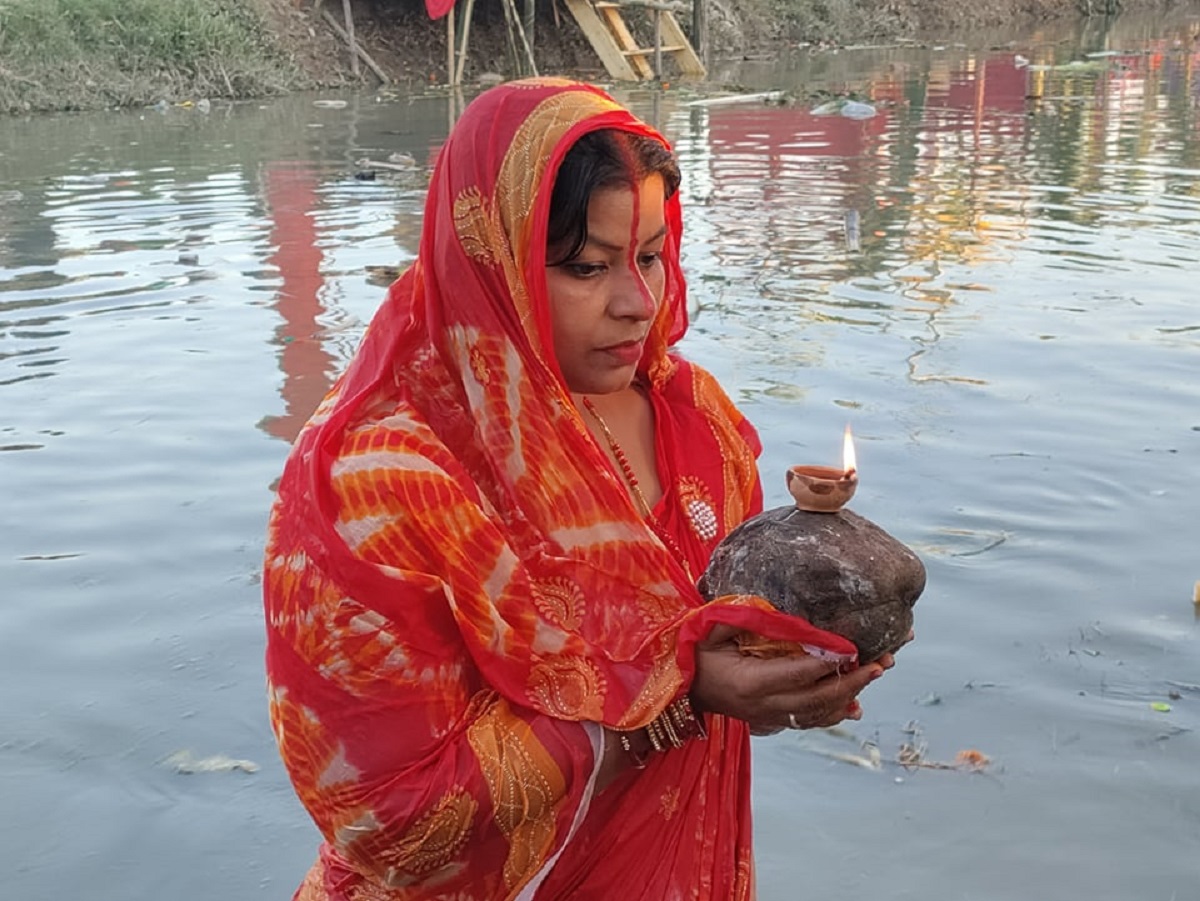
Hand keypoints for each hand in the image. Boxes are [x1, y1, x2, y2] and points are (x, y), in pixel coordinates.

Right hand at [690, 624, 885, 733]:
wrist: (680, 690)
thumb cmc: (695, 652)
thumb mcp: (712, 630)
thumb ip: (744, 619)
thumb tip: (782, 610)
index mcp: (749, 681)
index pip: (797, 673)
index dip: (827, 662)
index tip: (853, 649)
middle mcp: (763, 705)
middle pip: (817, 698)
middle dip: (852, 681)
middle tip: (880, 663)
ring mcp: (768, 717)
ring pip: (818, 713)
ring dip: (850, 696)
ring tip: (876, 674)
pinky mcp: (771, 720)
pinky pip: (809, 721)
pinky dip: (834, 713)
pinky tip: (855, 705)